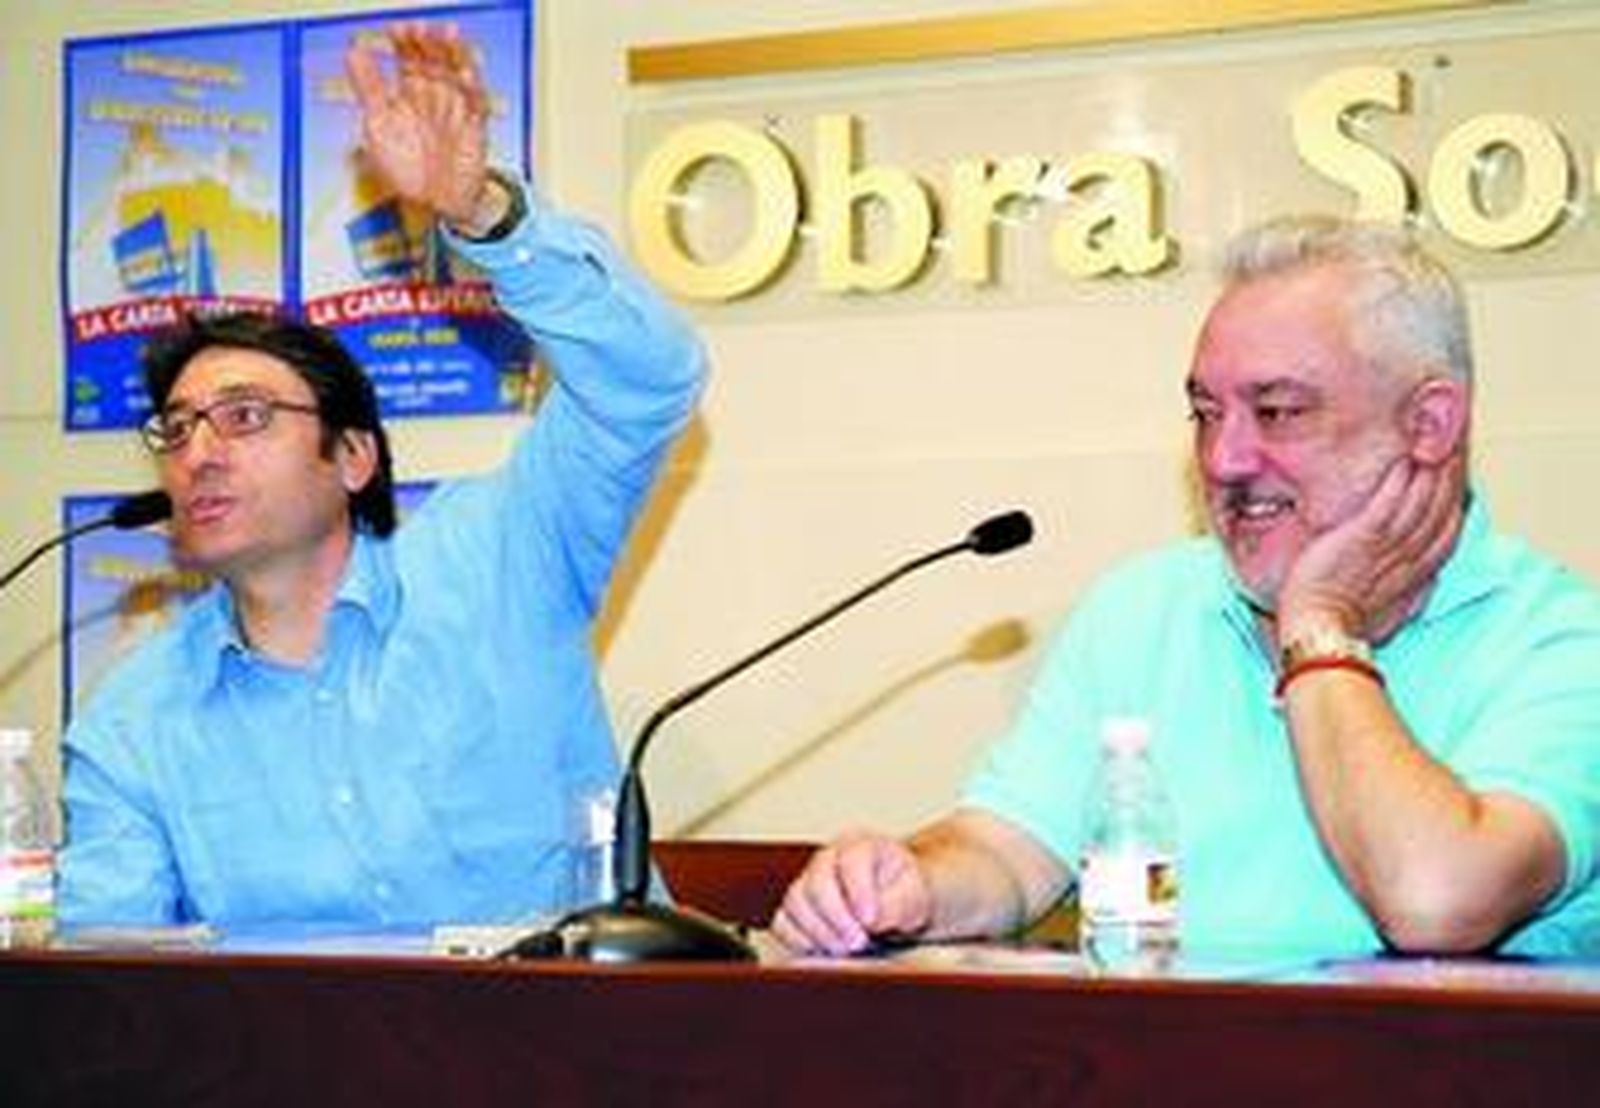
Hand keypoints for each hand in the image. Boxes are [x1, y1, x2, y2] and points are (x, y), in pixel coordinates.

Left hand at [345, 21, 494, 229]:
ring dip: (455, 53)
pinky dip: (473, 88)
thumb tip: (353, 50)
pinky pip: (477, 104)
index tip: (395, 28)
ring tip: (447, 34)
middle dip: (428, 41)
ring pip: (459, 73)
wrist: (433, 206)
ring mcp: (456, 109)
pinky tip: (465, 74)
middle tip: (420, 26)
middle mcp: (434, 96)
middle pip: (435, 59)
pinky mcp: (474, 127)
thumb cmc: (406, 169)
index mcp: (409, 93)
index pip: (408, 57)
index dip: (403, 41)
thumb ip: (367, 87)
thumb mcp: (377, 125)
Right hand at [770, 831, 931, 955]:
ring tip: (846, 948)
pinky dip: (800, 941)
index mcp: (860, 845)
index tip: (871, 921)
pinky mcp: (796, 908)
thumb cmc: (905, 892)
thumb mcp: (915, 894)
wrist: (896, 900)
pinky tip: (825, 949)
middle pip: (816, 883)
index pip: (851, 859)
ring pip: (795, 903)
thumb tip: (870, 920)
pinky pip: (782, 923)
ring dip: (819, 933)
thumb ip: (896, 904)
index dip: (859, 892)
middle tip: (859, 941)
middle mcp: (829, 859)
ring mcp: (808, 882)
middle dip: (837, 919)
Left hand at [1277, 453, 1465, 642]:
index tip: (1457, 479)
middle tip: (1453, 445)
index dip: (1454, 503)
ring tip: (1433, 441)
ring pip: (1420, 503)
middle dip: (1449, 477)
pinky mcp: (1361, 539)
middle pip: (1439, 511)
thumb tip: (1420, 582)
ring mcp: (1385, 548)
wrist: (1319, 631)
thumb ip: (1406, 591)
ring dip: (1430, 472)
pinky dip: (1399, 483)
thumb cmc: (1343, 625)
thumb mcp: (1388, 611)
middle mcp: (1408, 559)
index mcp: (1415, 575)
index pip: (1447, 533)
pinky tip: (1405, 462)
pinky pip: (1388, 505)